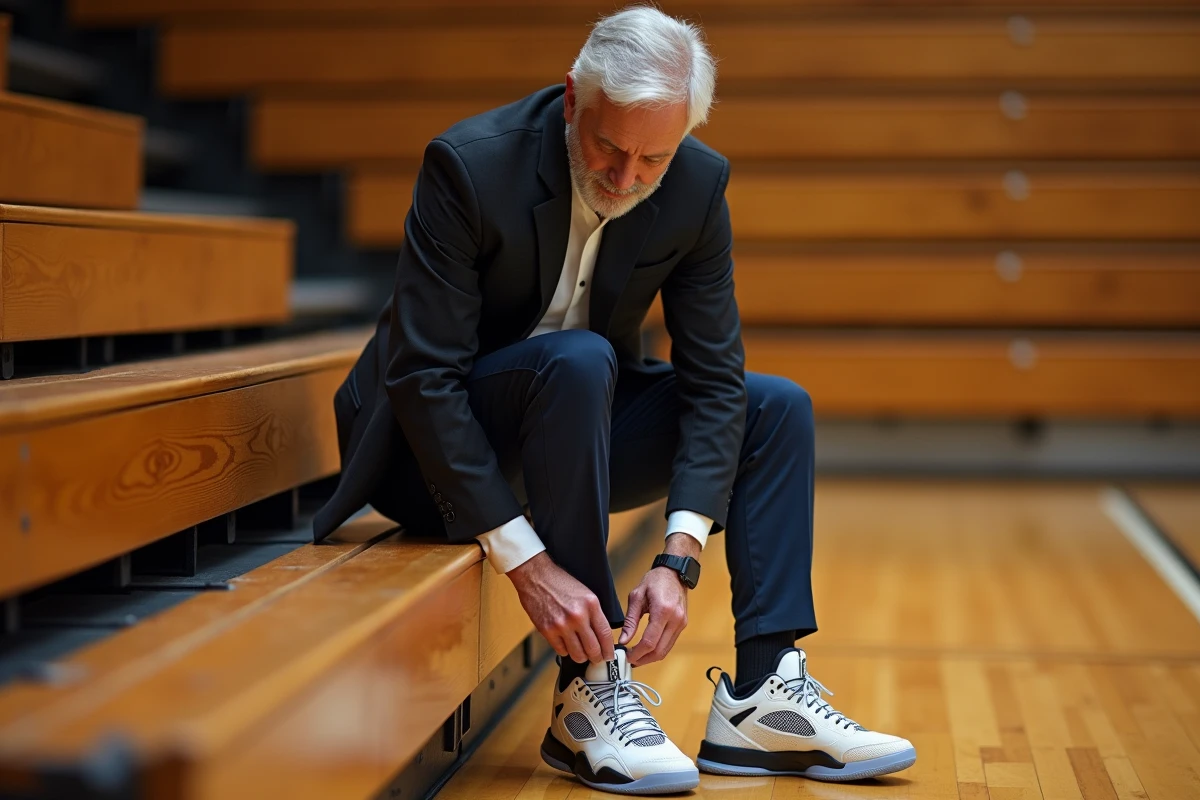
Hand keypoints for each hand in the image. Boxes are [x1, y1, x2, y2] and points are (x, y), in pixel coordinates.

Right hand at [508, 552, 614, 663]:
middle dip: (596, 657)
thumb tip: (601, 635)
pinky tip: (566, 645)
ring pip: (577, 654)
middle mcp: (578, 616)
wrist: (537, 576)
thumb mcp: (585, 594)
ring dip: (581, 657)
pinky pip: (561, 650)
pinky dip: (565, 650)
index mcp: (591, 605)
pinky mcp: (547, 630)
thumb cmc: (560, 583)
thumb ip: (593, 614)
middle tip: (596, 659)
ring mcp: (562, 625)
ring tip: (581, 654)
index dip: (609, 649)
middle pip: (593, 648)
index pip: (605, 634)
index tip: (609, 655)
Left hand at [619, 533, 698, 665]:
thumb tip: (623, 640)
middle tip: (630, 660)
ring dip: (651, 657)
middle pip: (659, 650)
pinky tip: (647, 649)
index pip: (650, 641)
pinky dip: (658, 649)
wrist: (675, 573)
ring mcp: (681, 623)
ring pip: (666, 650)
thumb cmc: (655, 580)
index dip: (637, 653)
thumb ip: (630, 621)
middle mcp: (675, 619)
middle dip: (643, 659)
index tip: (627, 656)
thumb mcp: (637, 597)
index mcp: (662, 611)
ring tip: (637, 657)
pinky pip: (670, 643)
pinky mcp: (682, 625)